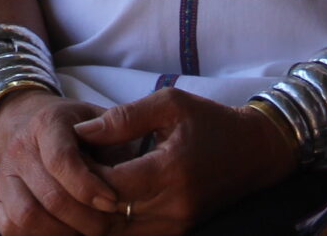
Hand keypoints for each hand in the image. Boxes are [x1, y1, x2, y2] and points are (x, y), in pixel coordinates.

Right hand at [0, 90, 122, 235]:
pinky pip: (11, 228)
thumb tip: (133, 175)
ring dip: (63, 233)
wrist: (31, 123)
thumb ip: (116, 140)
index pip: (61, 160)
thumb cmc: (77, 127)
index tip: (113, 202)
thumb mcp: (99, 121)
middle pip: (50, 196)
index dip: (89, 187)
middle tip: (111, 224)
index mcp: (47, 123)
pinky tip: (67, 232)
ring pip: (27, 217)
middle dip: (87, 219)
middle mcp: (21, 148)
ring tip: (89, 232)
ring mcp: (5, 175)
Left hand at [76, 91, 297, 235]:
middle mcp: (174, 205)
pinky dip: (115, 222)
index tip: (73, 155)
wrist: (254, 151)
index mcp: (171, 170)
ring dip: (98, 213)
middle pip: (110, 215)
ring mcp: (178, 224)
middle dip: (85, 197)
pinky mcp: (179, 232)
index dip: (83, 175)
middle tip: (72, 172)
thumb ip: (124, 118)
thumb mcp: (169, 104)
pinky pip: (135, 235)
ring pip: (119, 232)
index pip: (110, 186)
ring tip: (86, 186)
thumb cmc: (210, 121)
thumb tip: (81, 133)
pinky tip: (106, 200)